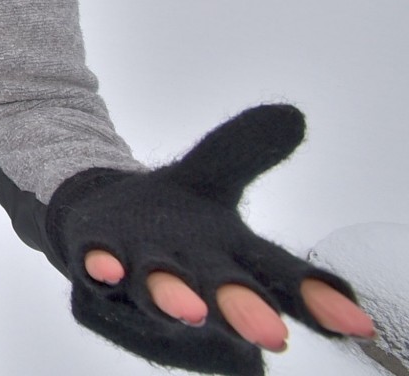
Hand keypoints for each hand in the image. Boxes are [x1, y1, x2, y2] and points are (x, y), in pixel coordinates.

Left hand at [46, 104, 375, 374]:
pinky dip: (102, 268)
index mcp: (232, 257)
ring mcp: (140, 271)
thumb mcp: (210, 177)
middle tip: (271, 335)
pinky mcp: (95, 259)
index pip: (283, 277)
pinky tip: (104, 270)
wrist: (98, 221)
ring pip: (160, 290)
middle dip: (244, 310)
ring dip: (174, 297)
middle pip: (223, 293)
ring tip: (191, 311)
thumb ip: (244, 148)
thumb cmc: (169, 220)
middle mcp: (191, 274)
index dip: (317, 300)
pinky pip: (97, 268)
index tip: (355, 323)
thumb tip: (293, 114)